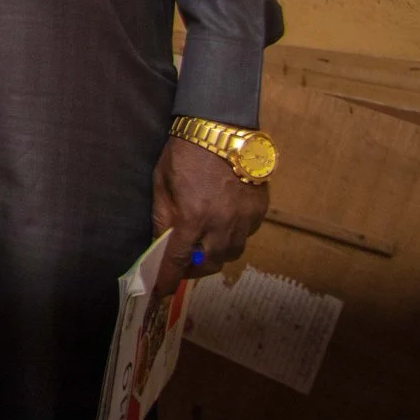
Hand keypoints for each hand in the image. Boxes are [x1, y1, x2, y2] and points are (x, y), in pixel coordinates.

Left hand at [152, 134, 268, 293]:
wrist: (221, 129)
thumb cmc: (184, 153)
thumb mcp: (161, 183)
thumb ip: (162, 216)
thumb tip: (160, 242)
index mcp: (193, 217)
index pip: (179, 260)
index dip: (170, 278)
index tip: (162, 290)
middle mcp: (222, 224)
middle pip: (210, 264)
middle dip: (194, 270)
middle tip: (183, 264)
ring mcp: (245, 220)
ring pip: (231, 254)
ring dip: (214, 255)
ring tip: (202, 245)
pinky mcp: (260, 212)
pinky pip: (246, 236)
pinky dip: (232, 237)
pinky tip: (221, 225)